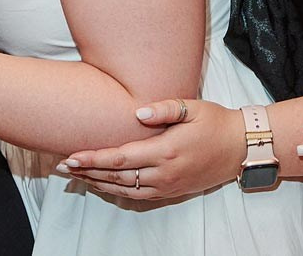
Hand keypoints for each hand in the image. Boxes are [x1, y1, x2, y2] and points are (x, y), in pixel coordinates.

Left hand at [58, 99, 241, 201]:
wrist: (240, 149)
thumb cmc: (216, 123)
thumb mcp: (193, 108)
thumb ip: (164, 109)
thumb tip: (136, 113)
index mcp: (166, 151)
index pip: (121, 158)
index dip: (94, 159)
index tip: (72, 156)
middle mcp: (164, 173)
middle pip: (117, 177)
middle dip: (87, 172)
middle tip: (63, 167)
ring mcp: (167, 186)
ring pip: (124, 189)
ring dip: (98, 184)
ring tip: (76, 176)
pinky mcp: (171, 192)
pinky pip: (137, 196)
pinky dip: (116, 191)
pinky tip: (102, 185)